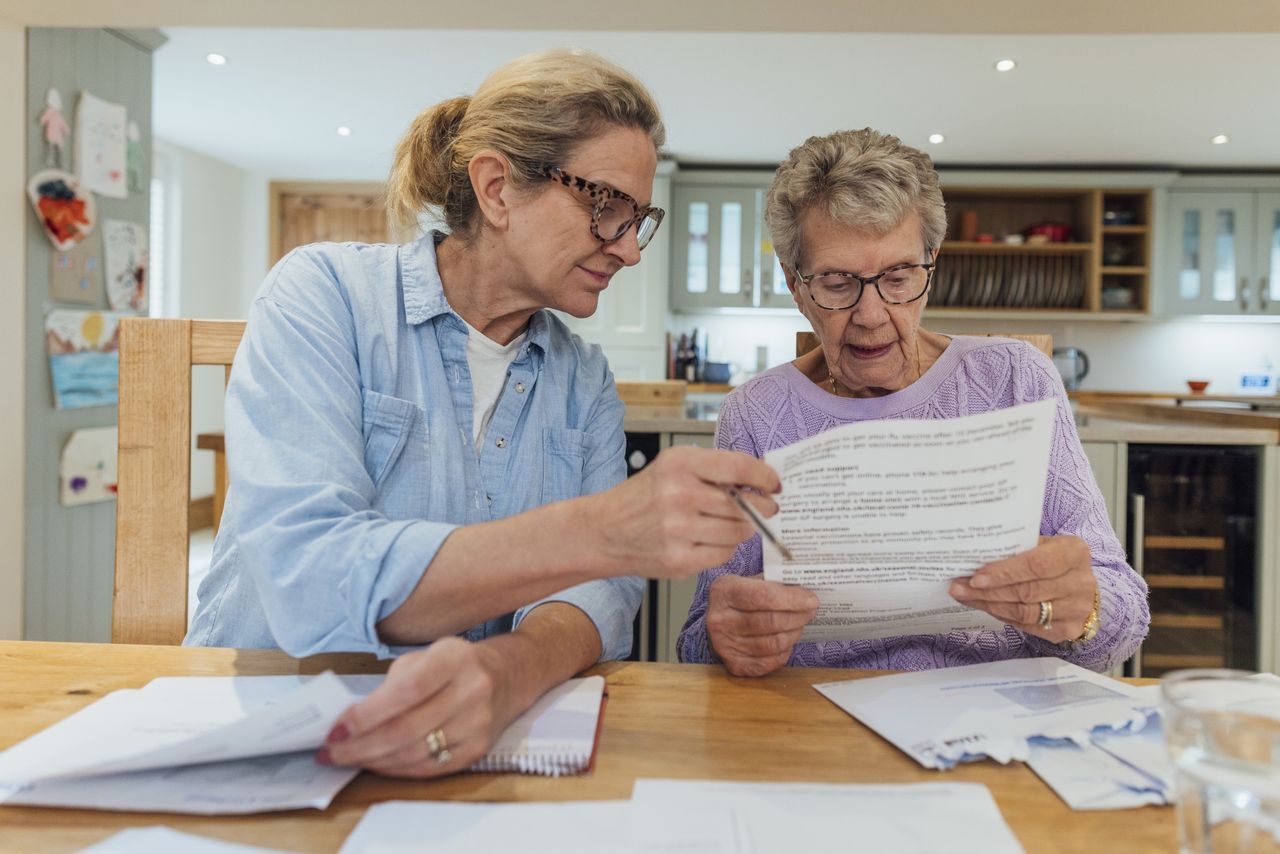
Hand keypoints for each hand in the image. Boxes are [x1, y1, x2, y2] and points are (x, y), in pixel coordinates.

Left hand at [318, 637, 517, 777]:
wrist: (509, 676)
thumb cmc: (456, 664)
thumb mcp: (427, 655)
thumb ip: (393, 684)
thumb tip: (351, 720)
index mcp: (454, 659)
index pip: (406, 691)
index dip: (367, 714)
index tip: (336, 729)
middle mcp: (472, 691)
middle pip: (407, 729)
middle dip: (360, 745)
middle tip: (330, 752)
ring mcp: (478, 724)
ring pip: (415, 754)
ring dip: (373, 760)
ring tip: (347, 758)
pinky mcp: (478, 750)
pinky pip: (429, 768)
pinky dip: (396, 769)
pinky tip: (376, 763)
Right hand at [593, 445, 781, 579]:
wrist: (604, 531)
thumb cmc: (643, 498)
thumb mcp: (672, 467)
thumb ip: (714, 469)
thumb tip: (760, 478)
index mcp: (680, 463)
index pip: (739, 467)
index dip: (765, 477)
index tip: (775, 484)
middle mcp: (678, 494)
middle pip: (744, 504)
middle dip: (763, 508)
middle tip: (767, 508)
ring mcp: (678, 529)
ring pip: (738, 531)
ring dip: (743, 529)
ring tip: (733, 524)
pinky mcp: (679, 560)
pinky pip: (723, 554)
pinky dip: (725, 548)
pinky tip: (711, 540)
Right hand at [706, 574, 819, 676]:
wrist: (719, 620)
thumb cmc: (742, 598)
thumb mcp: (751, 581)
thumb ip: (775, 584)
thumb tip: (806, 592)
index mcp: (724, 591)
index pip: (763, 596)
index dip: (792, 599)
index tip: (812, 600)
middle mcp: (719, 619)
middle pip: (770, 621)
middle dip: (798, 616)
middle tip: (811, 611)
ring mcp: (724, 645)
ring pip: (773, 644)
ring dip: (793, 633)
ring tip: (799, 624)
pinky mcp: (734, 665)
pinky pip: (770, 662)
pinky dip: (784, 652)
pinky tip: (786, 641)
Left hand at [948, 535, 1097, 643]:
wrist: (1079, 584)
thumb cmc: (1053, 559)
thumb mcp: (1041, 545)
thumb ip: (1015, 550)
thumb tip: (971, 559)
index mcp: (1074, 553)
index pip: (1036, 565)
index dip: (1004, 573)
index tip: (975, 577)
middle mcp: (1081, 582)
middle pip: (1027, 591)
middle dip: (988, 591)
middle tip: (958, 588)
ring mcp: (1077, 609)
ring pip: (1025, 612)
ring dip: (990, 605)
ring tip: (965, 597)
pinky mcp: (1069, 630)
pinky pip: (1028, 626)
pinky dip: (1003, 616)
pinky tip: (986, 607)